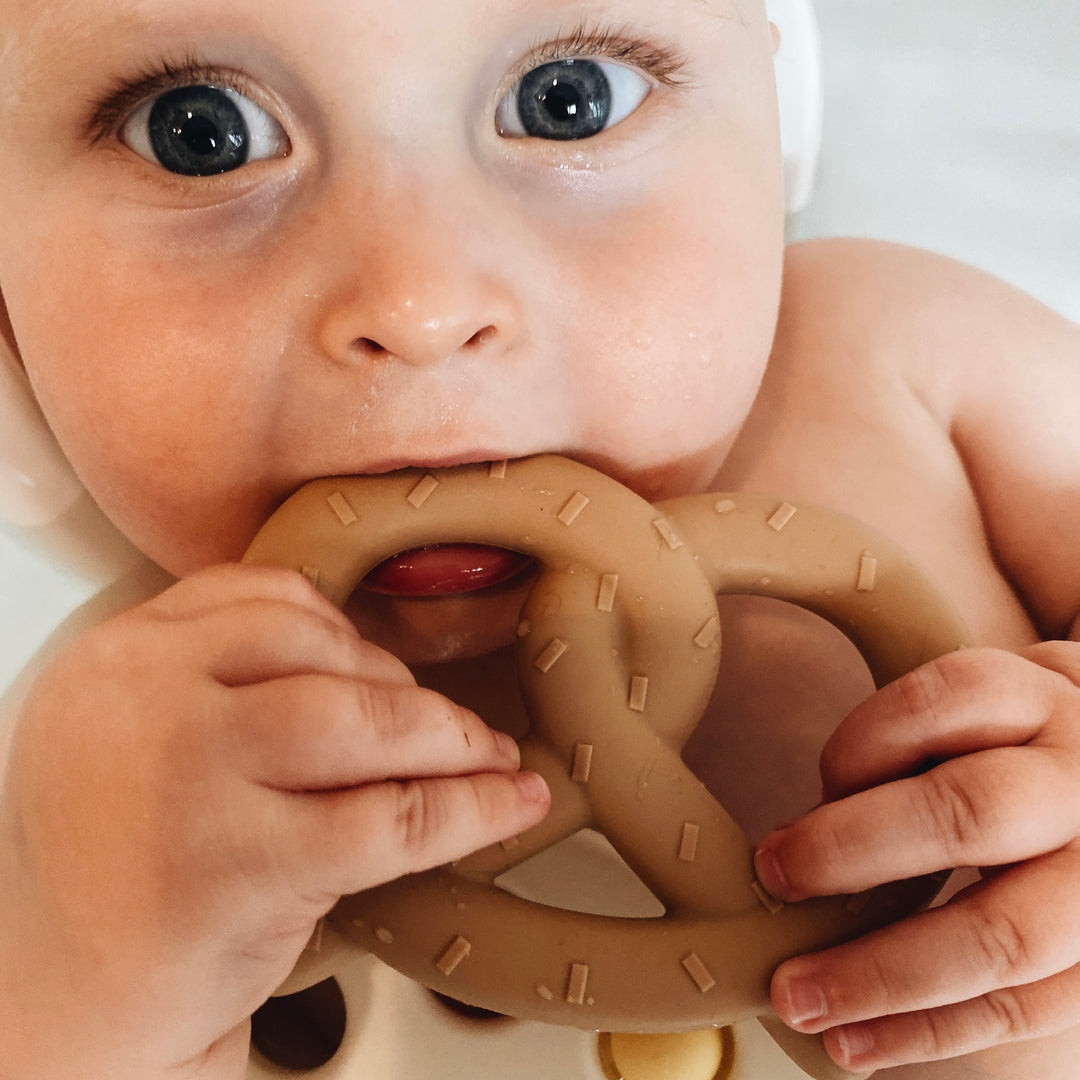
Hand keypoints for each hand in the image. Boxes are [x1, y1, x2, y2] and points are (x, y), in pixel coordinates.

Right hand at [0, 565, 548, 1078]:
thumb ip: (222, 682)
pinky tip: (509, 804)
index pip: (261, 599)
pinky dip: (469, 809)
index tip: (389, 668)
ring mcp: (187, 780)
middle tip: (457, 728)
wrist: (59, 1004)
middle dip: (408, 691)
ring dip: (450, 739)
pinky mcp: (235, 867)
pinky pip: (386, 820)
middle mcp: (143, 704)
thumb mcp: (137, 741)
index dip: (347, 631)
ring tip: (491, 759)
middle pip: (320, 653)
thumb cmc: (118, 870)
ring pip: (361, 722)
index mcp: (119, 660)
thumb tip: (369, 662)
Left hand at [753, 645, 1079, 1071]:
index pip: (945, 699)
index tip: (815, 780)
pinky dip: (929, 1033)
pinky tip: (856, 1044)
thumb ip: (903, 756)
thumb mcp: (971, 720)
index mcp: (1040, 703)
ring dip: (883, 975)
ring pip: (1003, 936)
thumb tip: (798, 843)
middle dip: (855, 850)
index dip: (862, 743)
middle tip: (776, 874)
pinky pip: (1025, 1012)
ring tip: (798, 997)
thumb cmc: (1008, 753)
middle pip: (972, 813)